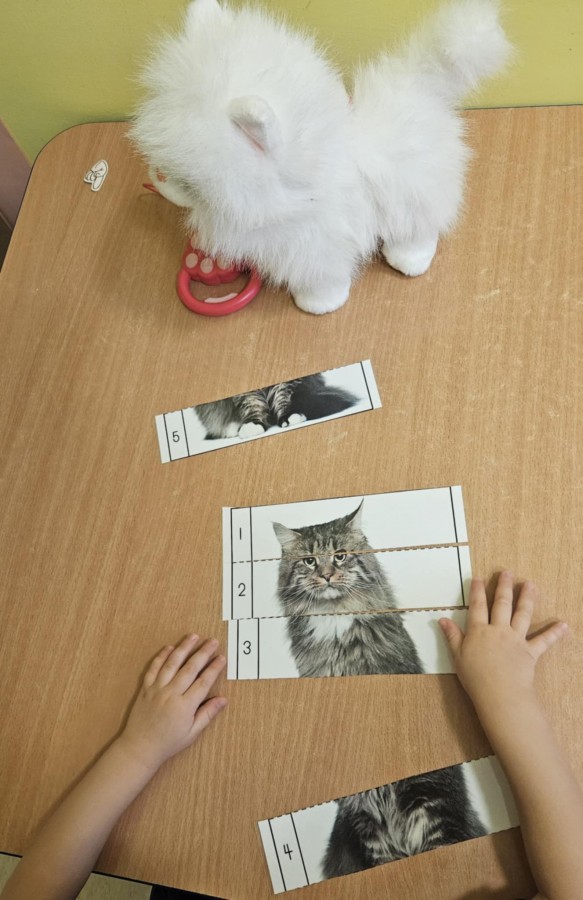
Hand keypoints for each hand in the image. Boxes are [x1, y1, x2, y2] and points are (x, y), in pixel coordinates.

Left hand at [118, 634, 226, 771]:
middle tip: (213, 641)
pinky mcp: (145, 688)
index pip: (203, 682)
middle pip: (190, 668)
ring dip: (183, 648)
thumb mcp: (192, 733)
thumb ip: (207, 714)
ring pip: (172, 663)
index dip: (214, 668)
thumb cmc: (168, 743)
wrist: (140, 747)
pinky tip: (169, 647)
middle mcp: (171, 694)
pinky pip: (153, 668)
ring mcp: (157, 689)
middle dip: (203, 653)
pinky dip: (161, 656)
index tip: (222, 658)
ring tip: (193, 636)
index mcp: (185, 706)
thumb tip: (223, 699)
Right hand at [439, 572, 567, 714]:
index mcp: (479, 631)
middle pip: (501, 604)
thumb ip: (452, 636)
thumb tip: (442, 619)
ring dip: (527, 598)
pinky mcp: (530, 652)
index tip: (478, 578)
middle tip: (507, 572)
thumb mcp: (457, 656)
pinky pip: (544, 641)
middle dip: (503, 586)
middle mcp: (498, 630)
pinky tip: (563, 625)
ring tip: (530, 585)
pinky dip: (554, 633)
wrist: (500, 693)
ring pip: (522, 614)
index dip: (477, 591)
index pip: (477, 606)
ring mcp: (516, 639)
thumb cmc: (475, 678)